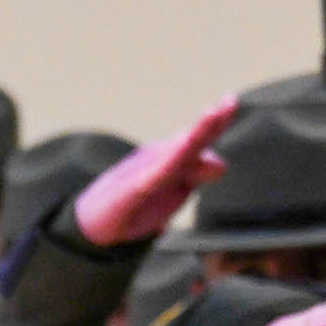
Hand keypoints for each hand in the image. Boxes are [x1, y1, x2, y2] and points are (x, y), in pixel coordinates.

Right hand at [74, 95, 240, 245]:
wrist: (95, 223)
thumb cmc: (136, 205)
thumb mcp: (173, 192)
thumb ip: (196, 176)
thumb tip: (221, 164)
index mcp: (172, 159)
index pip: (199, 139)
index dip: (217, 122)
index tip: (231, 102)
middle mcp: (159, 160)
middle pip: (189, 140)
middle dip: (209, 123)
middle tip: (228, 102)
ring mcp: (145, 173)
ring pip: (174, 153)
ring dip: (192, 136)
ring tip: (209, 116)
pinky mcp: (131, 191)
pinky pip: (152, 177)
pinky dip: (166, 164)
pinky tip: (178, 153)